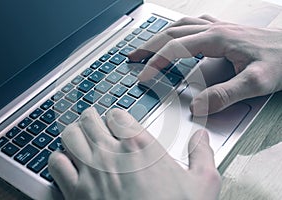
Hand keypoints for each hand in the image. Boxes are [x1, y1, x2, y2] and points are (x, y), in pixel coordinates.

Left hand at [48, 108, 220, 199]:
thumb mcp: (202, 183)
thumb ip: (202, 154)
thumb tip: (201, 136)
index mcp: (140, 146)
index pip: (117, 114)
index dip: (116, 117)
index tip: (117, 123)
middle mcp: (111, 153)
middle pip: (89, 119)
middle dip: (91, 119)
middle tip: (93, 122)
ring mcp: (91, 171)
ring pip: (70, 135)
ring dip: (73, 134)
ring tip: (79, 137)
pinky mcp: (76, 192)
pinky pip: (56, 163)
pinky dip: (59, 159)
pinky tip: (67, 163)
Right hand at [128, 15, 281, 115]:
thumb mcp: (257, 82)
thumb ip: (226, 94)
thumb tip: (198, 106)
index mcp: (217, 39)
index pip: (175, 48)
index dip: (155, 62)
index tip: (142, 75)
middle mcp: (215, 29)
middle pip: (172, 33)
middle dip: (149, 45)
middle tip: (133, 56)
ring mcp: (220, 28)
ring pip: (181, 25)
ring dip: (160, 35)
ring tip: (147, 45)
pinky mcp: (225, 31)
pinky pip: (195, 24)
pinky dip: (179, 29)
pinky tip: (178, 34)